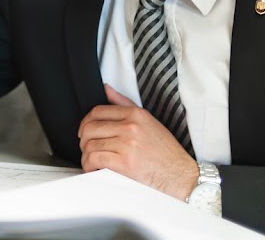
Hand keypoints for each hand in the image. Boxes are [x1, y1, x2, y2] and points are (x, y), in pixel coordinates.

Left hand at [77, 84, 196, 200]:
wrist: (181, 177)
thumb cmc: (166, 152)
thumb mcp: (149, 121)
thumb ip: (125, 104)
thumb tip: (106, 89)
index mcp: (135, 114)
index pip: (98, 111)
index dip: (85, 122)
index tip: (84, 131)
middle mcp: (130, 126)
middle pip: (90, 128)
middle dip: (83, 139)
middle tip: (86, 147)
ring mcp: (127, 144)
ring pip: (90, 144)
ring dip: (86, 154)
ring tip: (91, 160)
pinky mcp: (124, 163)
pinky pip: (95, 159)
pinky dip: (89, 165)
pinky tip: (93, 168)